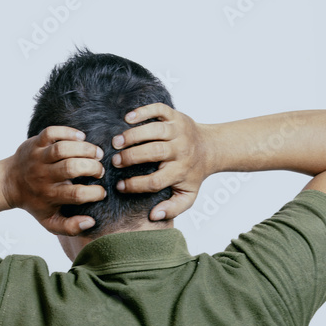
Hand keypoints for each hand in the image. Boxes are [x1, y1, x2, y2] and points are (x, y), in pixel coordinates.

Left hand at [4, 126, 106, 234]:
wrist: (9, 183)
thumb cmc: (35, 202)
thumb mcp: (49, 222)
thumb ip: (70, 228)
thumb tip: (90, 222)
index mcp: (49, 195)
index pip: (76, 194)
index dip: (94, 193)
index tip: (102, 192)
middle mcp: (43, 176)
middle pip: (71, 168)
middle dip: (92, 168)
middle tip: (100, 170)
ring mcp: (38, 157)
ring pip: (63, 148)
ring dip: (85, 149)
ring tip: (96, 153)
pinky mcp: (35, 142)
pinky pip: (52, 132)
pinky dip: (68, 132)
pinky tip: (81, 137)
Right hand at [111, 104, 211, 221]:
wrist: (210, 148)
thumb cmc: (193, 173)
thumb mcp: (188, 195)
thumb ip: (173, 208)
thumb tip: (153, 216)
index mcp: (181, 171)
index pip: (156, 181)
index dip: (136, 185)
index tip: (120, 186)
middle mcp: (181, 150)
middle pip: (154, 153)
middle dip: (131, 157)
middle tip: (114, 161)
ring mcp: (179, 131)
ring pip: (155, 130)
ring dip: (133, 135)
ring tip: (116, 142)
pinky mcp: (176, 116)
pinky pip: (159, 110)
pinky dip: (143, 111)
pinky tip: (127, 118)